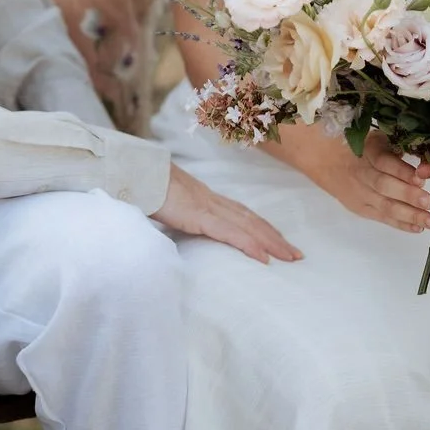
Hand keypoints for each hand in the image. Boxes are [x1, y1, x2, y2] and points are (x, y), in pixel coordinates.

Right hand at [152, 163, 303, 263]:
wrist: (132, 171)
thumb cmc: (143, 187)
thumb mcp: (163, 204)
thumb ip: (174, 214)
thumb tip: (176, 225)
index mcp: (204, 198)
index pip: (241, 214)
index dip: (261, 227)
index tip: (278, 241)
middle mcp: (211, 200)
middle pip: (251, 220)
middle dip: (275, 237)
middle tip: (297, 255)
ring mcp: (206, 206)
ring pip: (247, 225)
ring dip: (271, 242)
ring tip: (290, 257)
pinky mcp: (198, 215)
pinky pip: (229, 232)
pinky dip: (249, 244)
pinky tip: (264, 258)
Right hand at [315, 133, 429, 233]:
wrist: (326, 161)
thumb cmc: (361, 147)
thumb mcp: (377, 140)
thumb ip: (399, 148)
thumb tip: (428, 162)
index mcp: (369, 152)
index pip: (385, 162)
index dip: (402, 171)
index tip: (420, 178)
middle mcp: (364, 174)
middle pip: (384, 186)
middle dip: (407, 195)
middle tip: (429, 202)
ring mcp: (361, 194)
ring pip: (385, 206)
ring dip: (409, 215)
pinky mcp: (361, 208)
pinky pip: (382, 218)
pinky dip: (400, 224)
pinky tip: (418, 228)